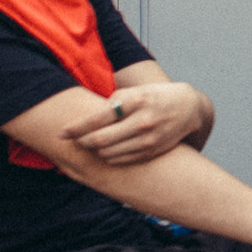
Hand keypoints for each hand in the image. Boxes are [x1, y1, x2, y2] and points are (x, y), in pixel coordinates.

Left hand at [61, 82, 208, 164]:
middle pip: (99, 141)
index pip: (98, 118)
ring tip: (91, 144)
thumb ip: (113, 102)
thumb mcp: (136, 91)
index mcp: (135, 101)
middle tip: (75, 140)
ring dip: (95, 151)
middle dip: (82, 142)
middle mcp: (141, 121)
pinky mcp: (151, 152)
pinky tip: (106, 151)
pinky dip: (109, 157)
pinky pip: (122, 160)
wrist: (190, 108)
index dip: (76, 128)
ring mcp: (147, 139)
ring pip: (108, 153)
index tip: (61, 133)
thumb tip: (89, 117)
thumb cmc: (157, 96)